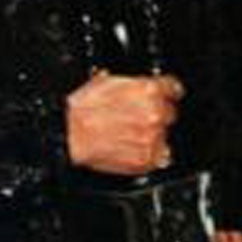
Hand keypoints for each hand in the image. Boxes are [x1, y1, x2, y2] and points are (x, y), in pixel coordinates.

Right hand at [66, 71, 181, 175]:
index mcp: (149, 90)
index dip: (168, 92)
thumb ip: (132, 85)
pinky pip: (158, 158)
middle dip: (157, 115)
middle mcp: (155, 114)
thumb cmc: (81, 109)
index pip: (173, 88)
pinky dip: (148, 155)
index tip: (166, 95)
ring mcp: (152, 138)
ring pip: (163, 136)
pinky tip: (130, 149)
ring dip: (151, 136)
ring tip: (128, 136)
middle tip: (136, 118)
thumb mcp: (106, 82)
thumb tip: (137, 86)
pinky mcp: (146, 159)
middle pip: (170, 113)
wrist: (69, 134)